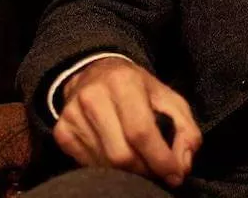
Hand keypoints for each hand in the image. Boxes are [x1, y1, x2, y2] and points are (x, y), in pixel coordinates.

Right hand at [55, 57, 201, 186]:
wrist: (95, 72)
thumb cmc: (138, 89)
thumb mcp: (168, 99)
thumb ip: (185, 130)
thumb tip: (183, 166)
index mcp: (123, 82)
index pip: (141, 132)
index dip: (160, 159)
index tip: (175, 175)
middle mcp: (93, 97)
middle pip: (121, 155)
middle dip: (145, 170)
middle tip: (157, 172)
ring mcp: (73, 115)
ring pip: (104, 164)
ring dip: (127, 173)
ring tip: (140, 164)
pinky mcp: (61, 131)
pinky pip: (87, 165)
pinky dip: (107, 169)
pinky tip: (116, 156)